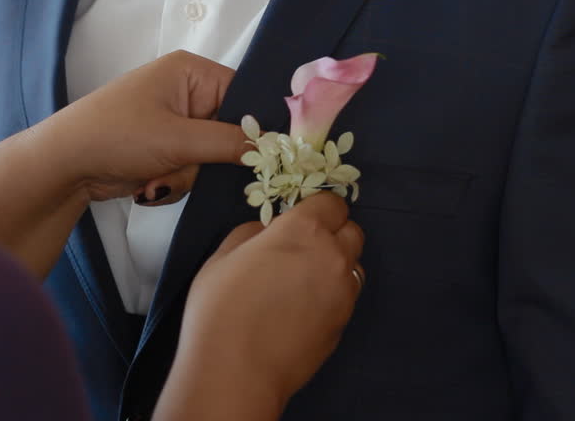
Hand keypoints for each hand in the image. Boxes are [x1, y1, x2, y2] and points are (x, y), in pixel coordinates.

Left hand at [34, 50, 246, 203]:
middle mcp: (188, 92)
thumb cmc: (118, 136)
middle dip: (210, 158)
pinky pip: (194, 167)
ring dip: (190, 174)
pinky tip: (152, 182)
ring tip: (158, 176)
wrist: (63, 166)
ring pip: (213, 155)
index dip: (257, 124)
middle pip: (231, 130)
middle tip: (191, 168)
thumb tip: (277, 147)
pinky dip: (177, 180)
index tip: (266, 153)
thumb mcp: (180, 139)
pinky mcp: (168, 148)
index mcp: (192, 72)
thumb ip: (232, 143)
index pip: (245, 94)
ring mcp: (177, 122)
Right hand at [155, 193, 364, 420]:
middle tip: (304, 247)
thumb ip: (252, 234)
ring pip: (353, 264)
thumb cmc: (221, 311)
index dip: (318, 208)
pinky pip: (347, 295)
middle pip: (351, 230)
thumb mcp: (223, 257)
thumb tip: (268, 232)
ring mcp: (343, 291)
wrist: (236, 372)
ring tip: (303, 280)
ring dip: (336, 264)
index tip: (302, 217)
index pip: (332, 202)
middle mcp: (332, 255)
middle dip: (333, 232)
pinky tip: (304, 308)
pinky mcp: (344, 321)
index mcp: (303, 231)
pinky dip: (333, 294)